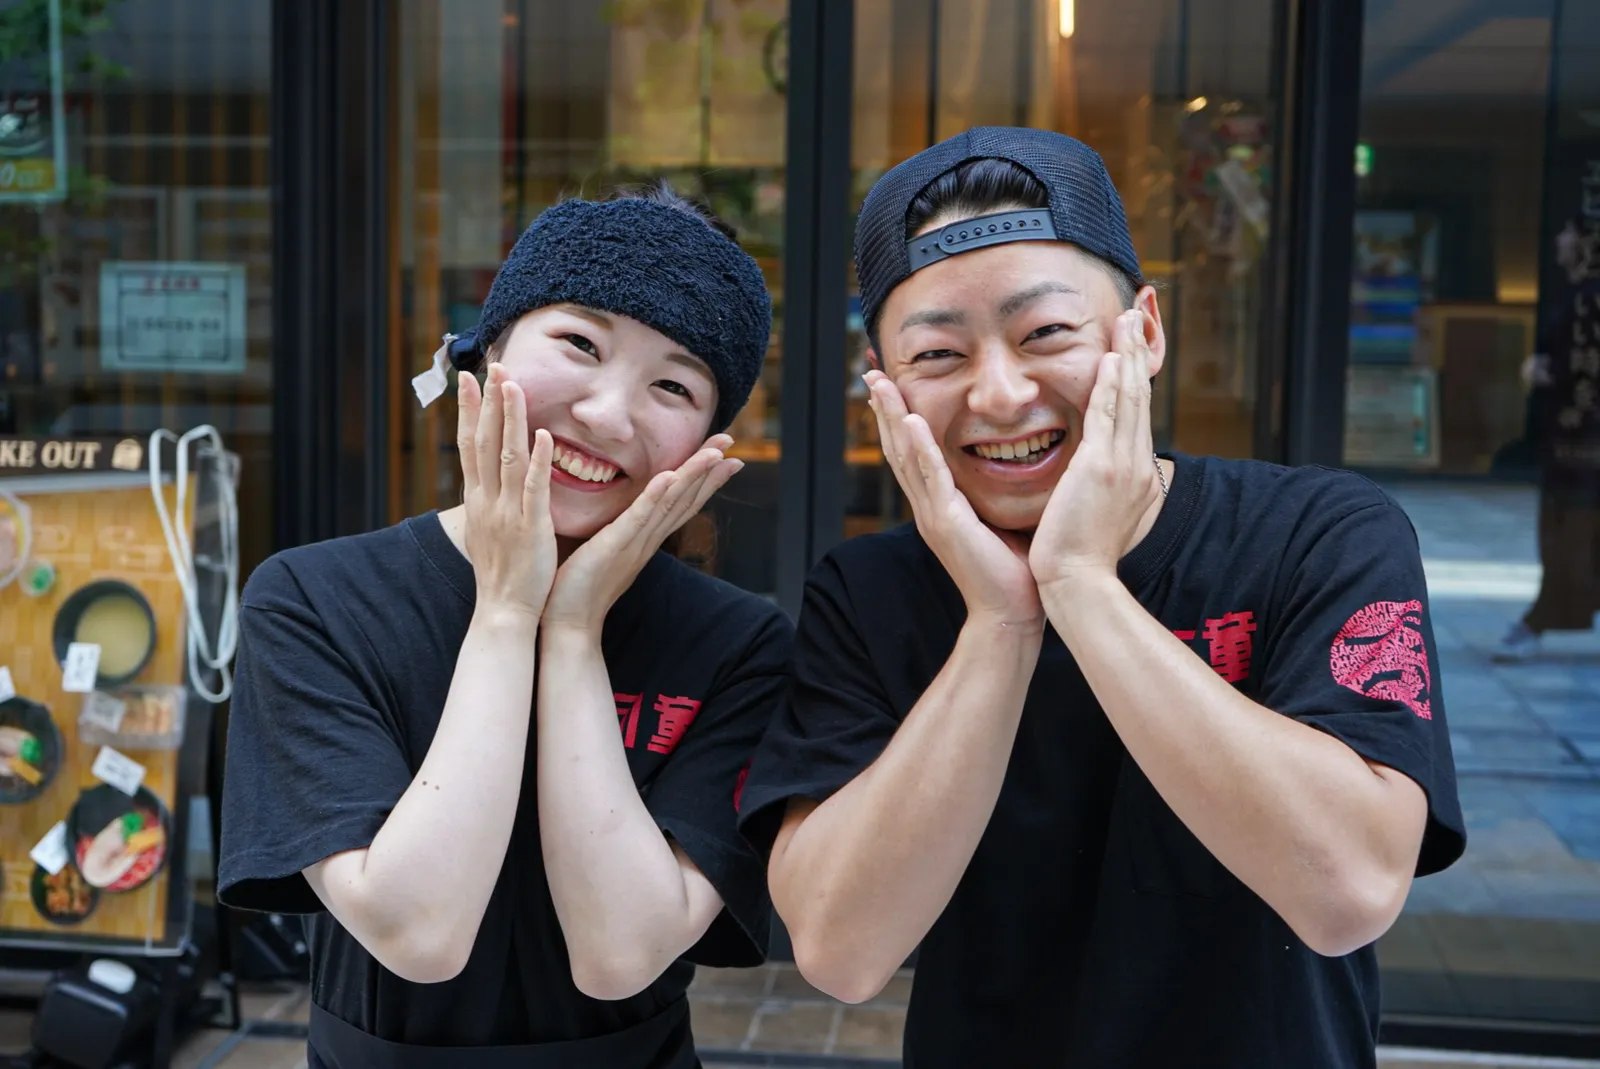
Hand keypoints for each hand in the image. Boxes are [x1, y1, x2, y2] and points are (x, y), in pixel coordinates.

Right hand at [458, 364, 557, 619]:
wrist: (503, 613)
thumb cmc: (501, 575)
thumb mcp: (488, 532)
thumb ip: (490, 503)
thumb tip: (487, 483)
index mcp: (478, 501)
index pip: (469, 446)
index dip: (469, 411)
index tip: (468, 380)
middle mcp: (487, 501)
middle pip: (483, 442)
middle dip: (486, 402)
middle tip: (489, 365)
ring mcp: (507, 512)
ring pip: (506, 456)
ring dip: (510, 418)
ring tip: (512, 384)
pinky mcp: (530, 526)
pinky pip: (534, 488)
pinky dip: (537, 460)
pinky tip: (542, 435)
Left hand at [540, 434, 741, 633]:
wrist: (569, 623)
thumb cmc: (580, 586)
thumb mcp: (606, 549)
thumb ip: (619, 529)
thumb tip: (619, 511)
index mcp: (646, 537)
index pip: (682, 502)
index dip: (705, 478)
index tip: (726, 455)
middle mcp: (649, 539)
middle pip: (686, 498)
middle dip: (709, 468)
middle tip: (730, 440)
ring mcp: (635, 542)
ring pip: (671, 503)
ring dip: (694, 476)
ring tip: (715, 452)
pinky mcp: (616, 546)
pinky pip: (639, 518)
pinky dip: (656, 497)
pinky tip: (670, 476)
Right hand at [865, 371, 1041, 629]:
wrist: (1012, 614)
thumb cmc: (1015, 572)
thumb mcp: (1001, 519)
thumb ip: (995, 493)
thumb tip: (1019, 462)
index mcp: (940, 505)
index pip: (914, 452)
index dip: (900, 418)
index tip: (893, 385)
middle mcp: (929, 507)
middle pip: (898, 448)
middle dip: (884, 409)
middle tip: (872, 373)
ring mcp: (933, 515)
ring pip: (905, 457)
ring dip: (891, 419)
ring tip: (879, 386)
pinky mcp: (946, 524)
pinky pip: (930, 479)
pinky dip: (918, 449)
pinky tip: (910, 422)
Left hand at [1029, 310, 1162, 590]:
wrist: (1079, 583)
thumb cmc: (1081, 556)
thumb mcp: (1098, 512)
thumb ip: (1098, 486)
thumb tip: (1093, 474)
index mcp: (1133, 474)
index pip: (1136, 413)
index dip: (1135, 376)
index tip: (1131, 346)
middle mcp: (1135, 464)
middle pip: (1139, 397)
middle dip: (1137, 354)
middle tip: (1136, 316)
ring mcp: (1121, 465)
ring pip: (1128, 399)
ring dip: (1128, 357)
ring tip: (1127, 321)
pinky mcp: (1102, 469)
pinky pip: (1109, 417)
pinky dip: (1112, 386)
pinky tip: (1112, 359)